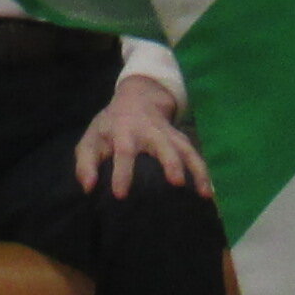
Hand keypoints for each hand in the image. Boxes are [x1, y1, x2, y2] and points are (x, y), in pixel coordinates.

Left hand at [74, 75, 207, 198]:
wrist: (138, 99)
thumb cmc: (110, 126)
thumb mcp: (91, 139)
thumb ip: (85, 163)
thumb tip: (88, 187)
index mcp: (124, 131)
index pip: (123, 151)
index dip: (122, 172)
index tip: (121, 195)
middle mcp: (150, 132)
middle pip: (163, 145)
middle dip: (171, 163)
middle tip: (176, 183)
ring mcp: (169, 135)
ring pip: (186, 149)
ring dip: (196, 168)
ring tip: (204, 192)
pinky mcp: (181, 140)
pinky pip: (196, 155)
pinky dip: (204, 172)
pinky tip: (209, 193)